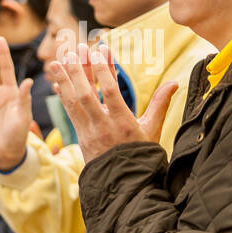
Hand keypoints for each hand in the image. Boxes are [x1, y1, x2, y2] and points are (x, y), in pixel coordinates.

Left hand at [48, 43, 177, 162]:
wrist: (125, 183)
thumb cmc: (141, 155)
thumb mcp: (153, 130)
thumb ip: (161, 104)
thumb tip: (175, 83)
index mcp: (122, 124)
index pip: (110, 92)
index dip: (103, 70)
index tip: (100, 50)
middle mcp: (102, 127)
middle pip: (86, 95)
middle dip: (79, 71)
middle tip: (76, 49)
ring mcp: (89, 132)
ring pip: (73, 103)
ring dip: (64, 81)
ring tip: (56, 61)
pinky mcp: (80, 136)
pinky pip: (69, 113)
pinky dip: (63, 96)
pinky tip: (56, 82)